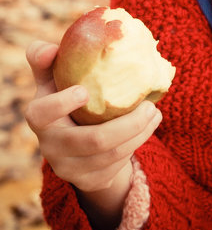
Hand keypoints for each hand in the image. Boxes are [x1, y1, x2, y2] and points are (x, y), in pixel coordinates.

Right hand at [25, 40, 161, 229]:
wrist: (73, 140)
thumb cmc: (64, 94)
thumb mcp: (54, 76)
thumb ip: (45, 58)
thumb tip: (50, 49)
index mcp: (39, 117)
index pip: (41, 113)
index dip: (61, 104)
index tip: (85, 90)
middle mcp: (50, 147)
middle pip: (92, 141)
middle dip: (127, 124)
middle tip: (149, 105)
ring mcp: (68, 168)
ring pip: (111, 155)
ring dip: (139, 133)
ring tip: (155, 113)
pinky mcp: (88, 181)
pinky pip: (118, 165)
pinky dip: (137, 144)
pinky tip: (148, 127)